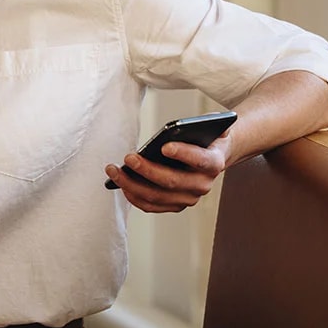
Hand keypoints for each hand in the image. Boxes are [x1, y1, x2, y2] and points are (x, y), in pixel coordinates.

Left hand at [104, 133, 230, 213]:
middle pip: (172, 182)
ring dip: (131, 184)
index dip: (183, 154)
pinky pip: (150, 205)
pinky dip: (133, 195)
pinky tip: (120, 183)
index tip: (164, 146)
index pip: (200, 160)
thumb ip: (207, 122)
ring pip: (156, 196)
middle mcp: (202, 185)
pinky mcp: (175, 205)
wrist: (211, 156)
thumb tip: (191, 124)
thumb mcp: (210, 125)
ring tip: (113, 170)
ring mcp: (188, 198)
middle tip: (128, 158)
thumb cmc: (204, 138)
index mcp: (214, 163)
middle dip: (147, 170)